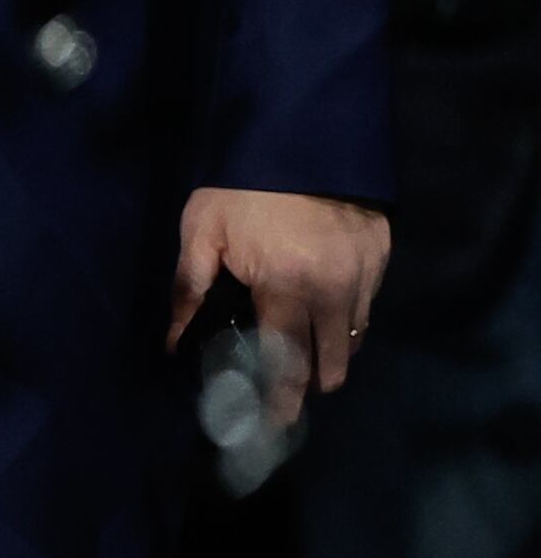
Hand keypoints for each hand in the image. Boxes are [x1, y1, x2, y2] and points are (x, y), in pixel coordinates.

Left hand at [169, 186, 392, 426]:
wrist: (299, 135)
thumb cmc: (241, 186)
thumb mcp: (202, 233)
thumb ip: (189, 290)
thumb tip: (173, 342)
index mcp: (286, 288)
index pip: (287, 361)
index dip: (282, 397)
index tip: (274, 422)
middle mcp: (334, 289)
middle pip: (332, 358)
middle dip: (312, 384)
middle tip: (291, 399)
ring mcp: (365, 272)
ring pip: (356, 335)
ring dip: (334, 355)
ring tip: (310, 365)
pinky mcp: (383, 254)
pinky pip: (370, 304)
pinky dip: (351, 320)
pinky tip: (329, 321)